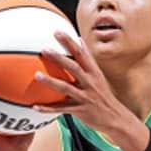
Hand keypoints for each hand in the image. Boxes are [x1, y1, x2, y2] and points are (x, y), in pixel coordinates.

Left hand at [34, 32, 147, 150]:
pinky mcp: (80, 110)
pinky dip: (47, 108)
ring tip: (37, 75)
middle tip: (45, 50)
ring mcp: (84, 97)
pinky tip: (35, 106)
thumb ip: (87, 59)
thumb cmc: (104, 96)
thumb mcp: (98, 75)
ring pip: (66, 88)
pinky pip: (61, 109)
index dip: (69, 43)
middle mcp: (89, 83)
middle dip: (59, 58)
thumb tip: (80, 41)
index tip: (58, 32)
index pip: (81, 54)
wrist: (115, 118)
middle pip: (73, 68)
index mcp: (93, 73)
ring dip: (51, 82)